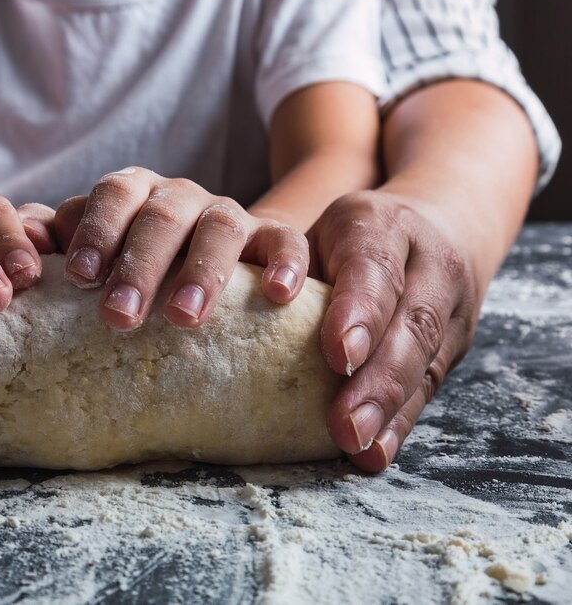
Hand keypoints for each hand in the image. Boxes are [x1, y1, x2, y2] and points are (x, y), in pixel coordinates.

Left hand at [53, 167, 309, 330]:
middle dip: (139, 266)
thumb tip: (21, 238)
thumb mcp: (93, 252)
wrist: (201, 256)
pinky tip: (276, 296)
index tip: (78, 278)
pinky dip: (286, 264)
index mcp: (133, 192)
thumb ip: (56, 240)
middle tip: (118, 317)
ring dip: (202, 271)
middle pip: (161, 216)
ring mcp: (229, 214)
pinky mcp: (273, 238)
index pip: (113, 195)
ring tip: (184, 318)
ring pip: (220, 226)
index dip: (96, 231)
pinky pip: (286, 242)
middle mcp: (180, 196)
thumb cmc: (129, 264)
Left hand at [309, 190, 479, 471]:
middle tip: (344, 424)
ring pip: (426, 360)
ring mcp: (452, 308)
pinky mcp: (453, 347)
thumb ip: (287, 264)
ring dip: (389, 408)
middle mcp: (429, 265)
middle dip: (377, 378)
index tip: (337, 354)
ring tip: (358, 444)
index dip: (359, 310)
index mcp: (384, 225)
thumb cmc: (352, 235)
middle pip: (410, 322)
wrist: (442, 222)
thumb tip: (223, 322)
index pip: (374, 266)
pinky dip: (400, 422)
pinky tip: (375, 452)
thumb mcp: (322, 229)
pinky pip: (429, 387)